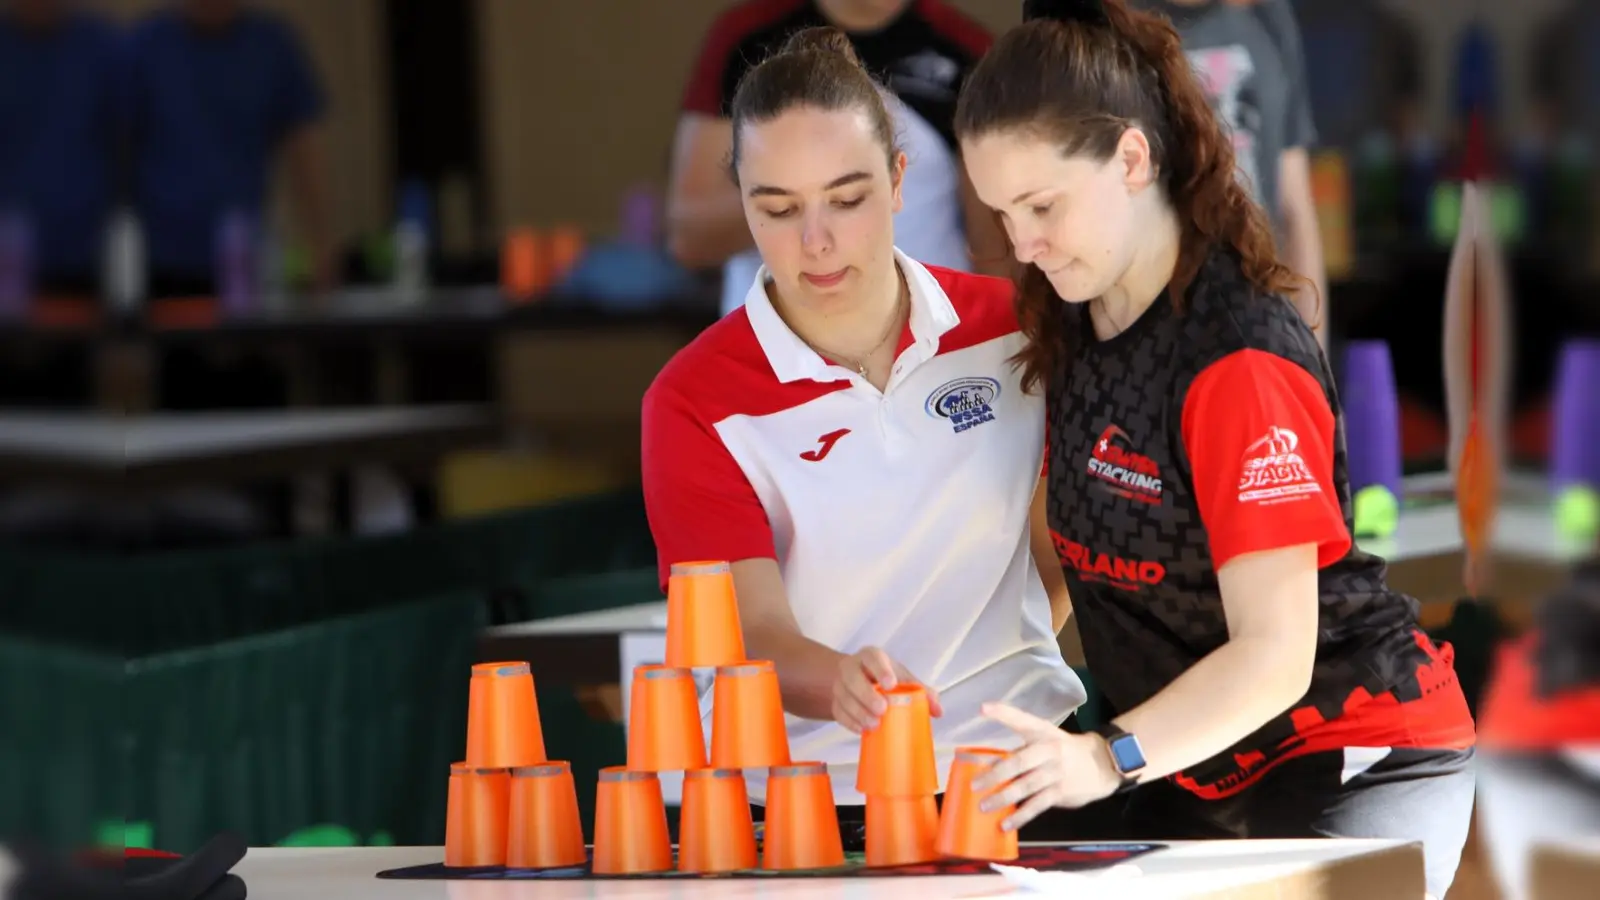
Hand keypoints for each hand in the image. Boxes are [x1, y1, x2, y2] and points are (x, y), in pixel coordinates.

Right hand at [832, 646, 942, 732]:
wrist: (860, 680)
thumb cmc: (886, 678)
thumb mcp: (903, 678)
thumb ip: (921, 690)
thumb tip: (938, 710)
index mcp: (870, 656)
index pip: (872, 657)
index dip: (880, 669)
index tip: (890, 684)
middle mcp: (851, 667)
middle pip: (852, 677)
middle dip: (866, 694)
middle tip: (882, 709)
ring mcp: (840, 685)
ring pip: (843, 696)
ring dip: (858, 712)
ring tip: (874, 724)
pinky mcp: (835, 702)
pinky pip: (838, 712)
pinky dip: (849, 722)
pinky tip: (861, 730)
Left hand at [970, 702, 1124, 830]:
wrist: (1102, 764)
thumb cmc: (1065, 751)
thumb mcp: (1047, 739)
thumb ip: (1023, 748)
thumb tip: (989, 765)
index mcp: (1042, 732)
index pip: (1022, 720)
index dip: (1003, 713)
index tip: (983, 709)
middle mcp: (1049, 750)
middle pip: (1019, 761)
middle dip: (994, 773)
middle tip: (974, 784)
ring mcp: (1056, 772)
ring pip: (1026, 786)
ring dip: (1003, 797)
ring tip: (984, 806)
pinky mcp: (1061, 792)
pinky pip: (1037, 805)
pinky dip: (1021, 815)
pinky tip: (1007, 824)